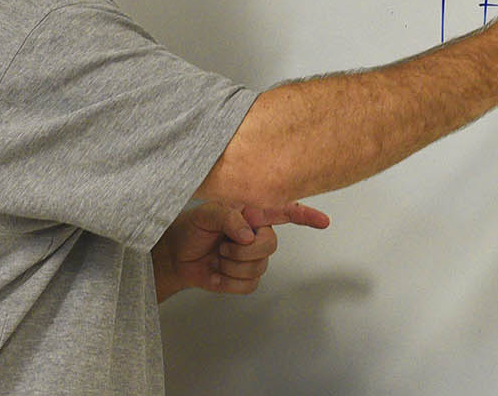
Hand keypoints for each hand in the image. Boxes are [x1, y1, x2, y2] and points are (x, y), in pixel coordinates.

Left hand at [153, 201, 331, 301]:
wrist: (174, 257)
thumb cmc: (190, 229)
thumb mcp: (205, 214)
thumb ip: (229, 217)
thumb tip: (248, 233)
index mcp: (252, 215)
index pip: (284, 213)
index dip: (305, 216)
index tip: (323, 221)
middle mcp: (257, 236)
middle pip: (270, 245)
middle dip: (243, 250)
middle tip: (222, 246)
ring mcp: (253, 259)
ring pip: (259, 267)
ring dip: (231, 265)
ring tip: (217, 257)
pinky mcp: (245, 279)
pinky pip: (249, 285)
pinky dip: (228, 282)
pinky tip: (216, 274)